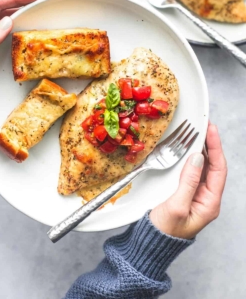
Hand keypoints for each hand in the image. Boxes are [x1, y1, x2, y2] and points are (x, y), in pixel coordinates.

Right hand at [150, 123, 226, 239]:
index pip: (218, 169)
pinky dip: (191, 158)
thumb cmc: (163, 230)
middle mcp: (206, 198)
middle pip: (213, 166)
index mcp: (209, 203)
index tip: (211, 129)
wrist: (149, 243)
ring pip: (203, 167)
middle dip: (210, 145)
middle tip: (205, 125)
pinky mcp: (184, 193)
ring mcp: (195, 195)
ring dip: (201, 150)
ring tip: (198, 132)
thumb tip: (197, 158)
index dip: (215, 147)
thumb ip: (188, 182)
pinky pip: (192, 171)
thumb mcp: (176, 206)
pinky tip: (187, 148)